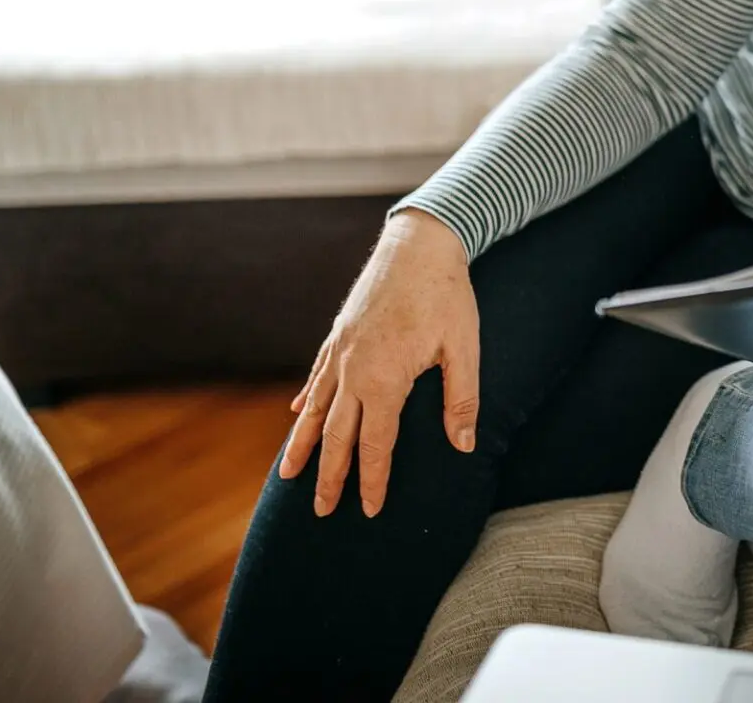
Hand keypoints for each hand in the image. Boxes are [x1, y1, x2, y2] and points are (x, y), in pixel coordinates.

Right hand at [281, 208, 479, 517]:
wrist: (420, 242)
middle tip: (320, 511)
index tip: (368, 510)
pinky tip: (296, 413)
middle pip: (336, 435)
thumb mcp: (464, 348)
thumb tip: (462, 446)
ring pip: (315, 408)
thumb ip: (461, 399)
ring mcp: (340, 350)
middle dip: (329, 475)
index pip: (375, 444)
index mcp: (384, 379)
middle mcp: (353, 370)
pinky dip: (306, 399)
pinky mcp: (339, 332)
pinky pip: (317, 376)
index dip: (373, 480)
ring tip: (287, 475)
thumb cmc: (447, 294)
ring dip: (303, 444)